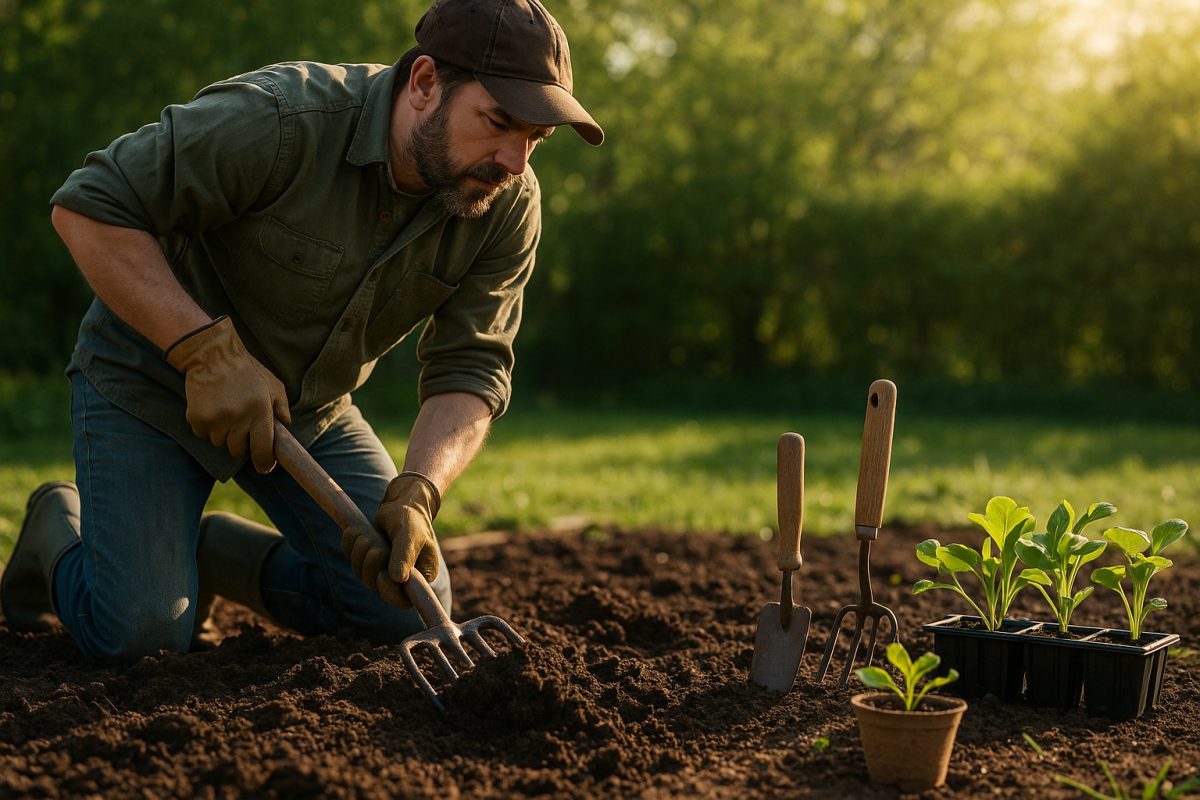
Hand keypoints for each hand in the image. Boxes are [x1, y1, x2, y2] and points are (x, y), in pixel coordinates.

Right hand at [165, 316, 290, 472]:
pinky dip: (207, 427)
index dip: (264, 463)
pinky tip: (212, 408)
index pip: (263, 450)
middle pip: (238, 451)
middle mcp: (238, 418)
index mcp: (260, 412)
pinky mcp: (197, 418)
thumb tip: (285, 429)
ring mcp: (216, 420)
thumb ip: (282, 409)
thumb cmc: (248, 372)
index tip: (265, 466)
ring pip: (219, 443)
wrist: (213, 356)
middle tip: (242, 427)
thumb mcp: (274, 386)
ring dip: (223, 433)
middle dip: (242, 444)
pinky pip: (203, 434)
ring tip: (226, 411)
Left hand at [356, 472, 440, 605]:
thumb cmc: (412, 518)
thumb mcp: (410, 535)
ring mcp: (383, 568)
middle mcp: (401, 577)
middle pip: (376, 586)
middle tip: (376, 546)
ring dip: (359, 553)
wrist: (402, 502)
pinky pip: (352, 559)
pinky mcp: (367, 557)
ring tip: (366, 535)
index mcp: (419, 576)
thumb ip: (404, 556)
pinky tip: (355, 532)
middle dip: (371, 565)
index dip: (389, 592)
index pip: (403, 599)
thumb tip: (398, 579)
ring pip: (361, 574)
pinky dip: (350, 545)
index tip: (382, 576)